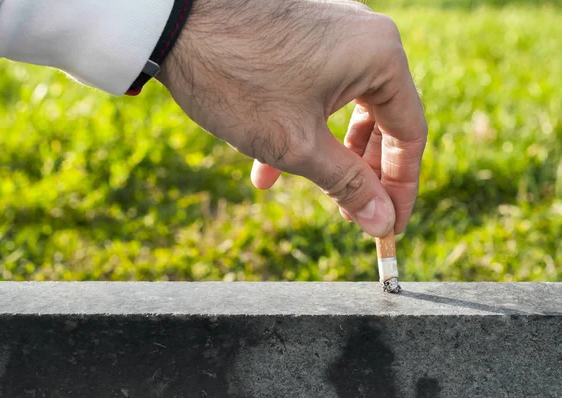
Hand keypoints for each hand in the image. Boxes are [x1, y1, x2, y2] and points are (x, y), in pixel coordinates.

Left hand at [157, 0, 426, 236]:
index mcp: (380, 57)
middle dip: (360, 172)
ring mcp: (332, 32)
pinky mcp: (303, 35)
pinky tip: (266, 168)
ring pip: (345, 109)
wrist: (171, 23)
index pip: (410, 135)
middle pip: (381, 120)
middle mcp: (365, 37)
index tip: (391, 224)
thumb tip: (382, 221)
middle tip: (350, 213)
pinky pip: (319, 90)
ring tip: (303, 189)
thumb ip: (347, 185)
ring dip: (327, 154)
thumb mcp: (297, 145)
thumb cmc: (236, 80)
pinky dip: (302, 128)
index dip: (401, 188)